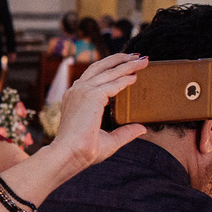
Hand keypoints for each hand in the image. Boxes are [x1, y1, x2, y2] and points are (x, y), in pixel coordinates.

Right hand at [53, 53, 146, 174]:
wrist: (69, 155)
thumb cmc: (83, 151)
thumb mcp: (109, 139)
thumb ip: (125, 131)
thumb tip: (142, 128)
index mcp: (75, 97)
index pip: (93, 76)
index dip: (110, 68)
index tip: (125, 65)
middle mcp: (76, 91)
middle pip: (100, 67)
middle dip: (119, 59)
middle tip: (137, 56)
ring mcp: (82, 91)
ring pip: (109, 72)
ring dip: (127, 64)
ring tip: (142, 60)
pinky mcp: (91, 95)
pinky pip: (113, 84)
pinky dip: (125, 78)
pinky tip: (135, 77)